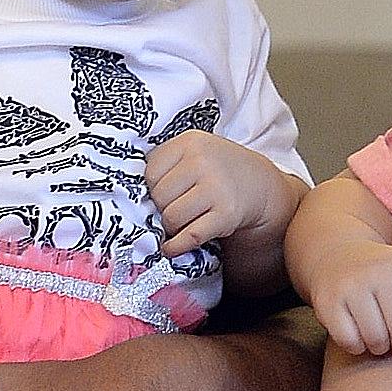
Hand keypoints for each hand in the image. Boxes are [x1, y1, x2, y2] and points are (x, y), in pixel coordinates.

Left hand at [145, 131, 297, 259]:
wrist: (259, 184)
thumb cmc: (216, 170)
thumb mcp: (194, 153)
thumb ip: (167, 165)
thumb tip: (132, 198)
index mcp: (190, 142)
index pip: (150, 172)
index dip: (151, 188)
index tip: (161, 194)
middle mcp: (203, 161)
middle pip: (159, 196)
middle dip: (161, 208)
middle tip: (172, 210)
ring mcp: (216, 188)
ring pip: (171, 217)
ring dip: (170, 227)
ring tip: (179, 223)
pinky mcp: (226, 215)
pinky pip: (189, 236)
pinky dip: (175, 247)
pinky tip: (171, 248)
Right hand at [304, 243, 391, 359]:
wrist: (336, 258)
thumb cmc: (382, 279)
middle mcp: (380, 270)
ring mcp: (352, 284)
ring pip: (376, 338)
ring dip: (380, 349)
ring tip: (379, 342)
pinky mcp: (328, 301)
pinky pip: (350, 341)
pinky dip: (356, 348)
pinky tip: (358, 338)